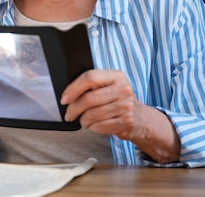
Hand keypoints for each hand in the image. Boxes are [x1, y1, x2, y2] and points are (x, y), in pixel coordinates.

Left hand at [61, 69, 179, 162]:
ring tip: (84, 120)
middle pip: (89, 99)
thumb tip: (68, 93)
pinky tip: (94, 125)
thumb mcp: (109, 85)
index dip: (73, 89)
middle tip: (69, 114)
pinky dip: (92, 127)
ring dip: (83, 120)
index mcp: (116, 76)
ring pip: (92, 115)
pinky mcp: (126, 121)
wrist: (140, 118)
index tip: (64, 99)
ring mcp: (126, 106)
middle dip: (73, 109)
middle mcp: (123, 89)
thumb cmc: (118, 100)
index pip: (89, 78)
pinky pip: (99, 126)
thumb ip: (93, 84)